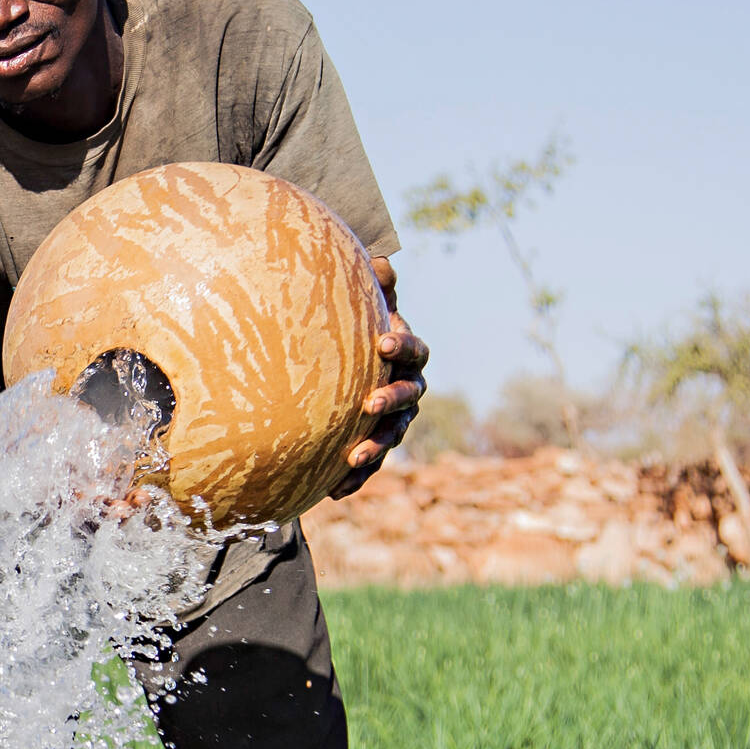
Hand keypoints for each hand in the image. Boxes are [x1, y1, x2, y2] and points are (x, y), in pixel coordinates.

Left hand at [332, 261, 426, 499]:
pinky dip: (356, 477)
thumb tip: (381, 258)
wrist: (345, 368)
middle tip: (370, 402)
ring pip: (392, 436)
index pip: (414, 350)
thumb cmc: (355, 330)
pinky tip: (335, 490)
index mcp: (407, 354)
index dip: (402, 346)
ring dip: (375, 446)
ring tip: (353, 455)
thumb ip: (371, 287)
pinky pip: (371, 466)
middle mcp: (409, 389)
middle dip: (391, 399)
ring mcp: (395, 421)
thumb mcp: (363, 307)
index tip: (382, 343)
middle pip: (408, 396)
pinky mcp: (376, 447)